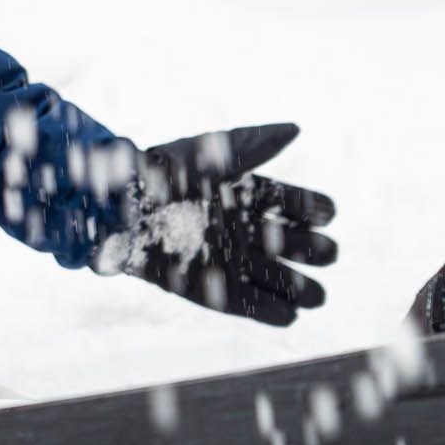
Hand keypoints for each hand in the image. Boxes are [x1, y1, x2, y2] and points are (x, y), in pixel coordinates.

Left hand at [96, 123, 336, 326]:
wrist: (116, 206)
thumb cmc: (162, 172)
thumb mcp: (209, 153)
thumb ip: (252, 145)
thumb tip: (296, 129)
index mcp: (243, 193)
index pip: (288, 202)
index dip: (311, 207)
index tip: (328, 211)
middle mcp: (239, 228)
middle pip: (288, 243)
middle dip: (313, 251)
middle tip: (328, 253)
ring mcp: (226, 259)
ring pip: (271, 278)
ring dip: (297, 288)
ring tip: (317, 296)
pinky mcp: (207, 288)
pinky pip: (242, 303)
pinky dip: (266, 311)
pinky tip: (290, 316)